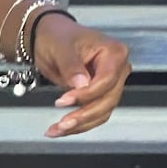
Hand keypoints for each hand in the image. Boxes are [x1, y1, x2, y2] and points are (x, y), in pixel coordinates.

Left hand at [32, 14, 130, 136]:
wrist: (49, 39)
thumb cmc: (58, 37)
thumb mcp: (61, 47)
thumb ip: (72, 66)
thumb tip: (81, 84)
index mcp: (114, 53)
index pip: (107, 80)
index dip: (87, 94)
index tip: (64, 101)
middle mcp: (118, 70)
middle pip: (108, 99)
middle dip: (84, 114)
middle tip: (62, 123)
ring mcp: (110, 84)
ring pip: (102, 111)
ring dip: (80, 124)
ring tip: (57, 130)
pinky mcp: (99, 96)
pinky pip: (94, 114)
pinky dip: (78, 124)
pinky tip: (60, 130)